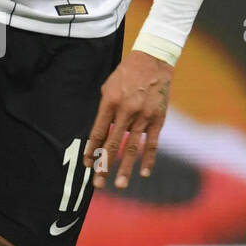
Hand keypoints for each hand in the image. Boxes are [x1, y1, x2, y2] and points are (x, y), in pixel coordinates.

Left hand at [83, 50, 172, 189]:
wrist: (154, 60)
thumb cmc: (127, 74)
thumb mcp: (109, 87)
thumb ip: (105, 109)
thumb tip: (101, 133)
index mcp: (110, 102)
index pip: (98, 132)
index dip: (92, 150)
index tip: (88, 165)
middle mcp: (126, 111)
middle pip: (113, 144)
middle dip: (104, 166)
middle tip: (98, 184)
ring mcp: (143, 116)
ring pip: (132, 148)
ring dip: (125, 168)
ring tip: (119, 185)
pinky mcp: (158, 119)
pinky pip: (152, 143)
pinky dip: (148, 159)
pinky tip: (143, 173)